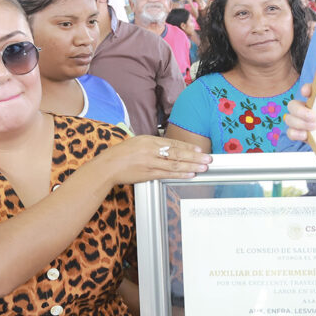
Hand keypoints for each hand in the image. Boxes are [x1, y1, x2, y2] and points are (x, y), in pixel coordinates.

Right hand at [93, 135, 211, 184]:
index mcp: (149, 140)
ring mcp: (150, 163)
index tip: (199, 149)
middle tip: (207, 159)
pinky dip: (180, 174)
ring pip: (175, 164)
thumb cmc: (121, 154)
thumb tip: (169, 148)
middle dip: (194, 156)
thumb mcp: (137, 142)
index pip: (173, 143)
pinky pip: (167, 174)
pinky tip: (189, 174)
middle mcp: (151, 150)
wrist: (108, 165)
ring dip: (191, 166)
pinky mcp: (148, 174)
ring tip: (203, 167)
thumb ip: (153, 145)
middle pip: (177, 153)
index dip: (188, 146)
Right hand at [284, 84, 315, 141]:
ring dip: (298, 124)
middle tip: (314, 118)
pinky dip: (295, 134)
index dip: (306, 88)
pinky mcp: (303, 133)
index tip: (308, 91)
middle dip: (300, 111)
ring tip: (313, 128)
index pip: (309, 88)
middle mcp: (310, 107)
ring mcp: (304, 121)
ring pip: (290, 118)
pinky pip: (291, 132)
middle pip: (294, 104)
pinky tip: (305, 137)